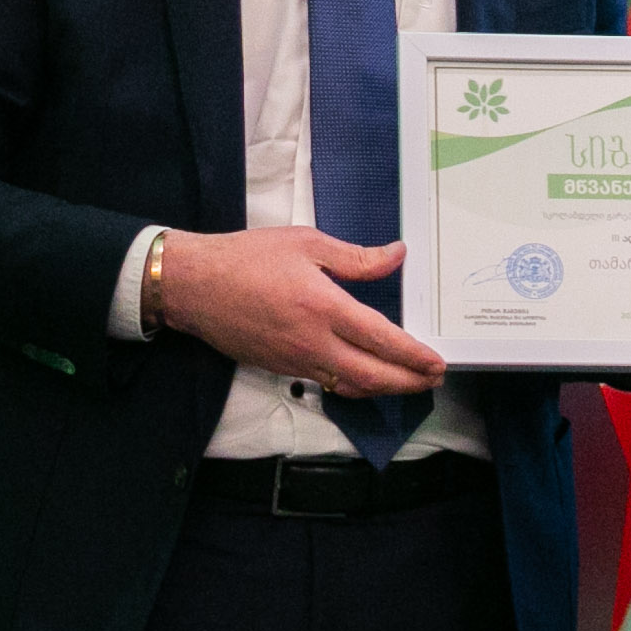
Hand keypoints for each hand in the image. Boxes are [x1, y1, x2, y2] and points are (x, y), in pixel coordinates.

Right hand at [156, 228, 445, 397]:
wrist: (194, 286)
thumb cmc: (247, 258)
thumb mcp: (306, 243)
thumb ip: (356, 257)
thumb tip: (397, 255)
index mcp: (323, 307)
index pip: (381, 340)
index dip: (413, 356)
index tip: (436, 361)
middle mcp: (313, 342)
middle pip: (372, 376)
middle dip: (408, 382)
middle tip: (433, 379)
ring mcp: (296, 361)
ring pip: (350, 385)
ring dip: (383, 387)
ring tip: (407, 382)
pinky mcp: (281, 368)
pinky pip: (327, 382)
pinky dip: (354, 384)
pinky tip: (365, 376)